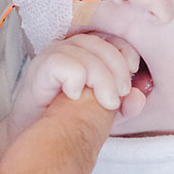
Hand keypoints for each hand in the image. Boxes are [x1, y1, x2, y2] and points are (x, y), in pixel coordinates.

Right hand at [9, 31, 145, 134]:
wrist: (35, 134)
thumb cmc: (67, 116)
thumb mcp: (105, 111)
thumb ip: (125, 104)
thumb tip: (138, 98)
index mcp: (89, 50)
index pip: (114, 39)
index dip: (126, 55)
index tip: (130, 79)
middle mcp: (71, 47)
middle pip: (103, 45)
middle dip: (117, 73)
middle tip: (117, 99)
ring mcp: (54, 54)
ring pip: (87, 55)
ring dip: (101, 80)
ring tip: (103, 103)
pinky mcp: (40, 66)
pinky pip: (65, 63)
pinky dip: (75, 79)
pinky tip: (74, 95)